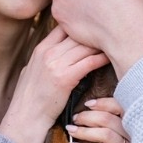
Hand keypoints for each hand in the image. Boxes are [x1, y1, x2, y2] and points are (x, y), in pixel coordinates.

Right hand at [0, 26, 107, 142]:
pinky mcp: (65, 78)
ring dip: (101, 44)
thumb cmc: (29, 98)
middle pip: (76, 34)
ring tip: (116, 41)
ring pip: (85, 46)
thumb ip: (43, 58)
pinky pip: (89, 62)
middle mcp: (48, 53)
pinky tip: (112, 57)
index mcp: (40, 49)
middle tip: (111, 30)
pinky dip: (102, 58)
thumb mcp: (31, 70)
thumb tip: (53, 51)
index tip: (94, 27)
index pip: (63, 27)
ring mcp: (56, 64)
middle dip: (94, 32)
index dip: (80, 26)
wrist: (26, 117)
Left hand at [67, 97, 142, 142]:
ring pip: (105, 135)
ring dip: (84, 131)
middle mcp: (138, 136)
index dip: (102, 103)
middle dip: (88, 117)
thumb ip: (125, 124)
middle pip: (109, 119)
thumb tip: (99, 110)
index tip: (88, 104)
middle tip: (75, 118)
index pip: (120, 106)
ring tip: (71, 130)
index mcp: (139, 124)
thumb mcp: (137, 138)